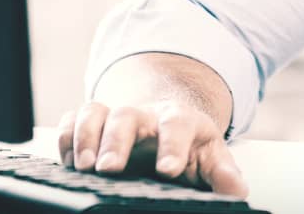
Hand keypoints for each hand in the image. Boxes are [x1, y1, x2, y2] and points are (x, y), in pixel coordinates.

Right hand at [57, 99, 248, 197]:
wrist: (166, 123)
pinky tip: (66, 159)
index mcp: (179, 120)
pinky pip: (72, 120)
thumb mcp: (210, 157)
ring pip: (95, 112)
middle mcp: (144, 115)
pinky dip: (66, 136)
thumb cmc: (188, 146)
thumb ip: (222, 173)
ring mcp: (115, 117)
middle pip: (128, 115)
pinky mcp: (92, 125)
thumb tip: (237, 191)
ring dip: (86, 136)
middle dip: (117, 140)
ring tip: (84, 166)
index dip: (172, 145)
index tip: (167, 170)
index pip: (177, 124)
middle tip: (109, 168)